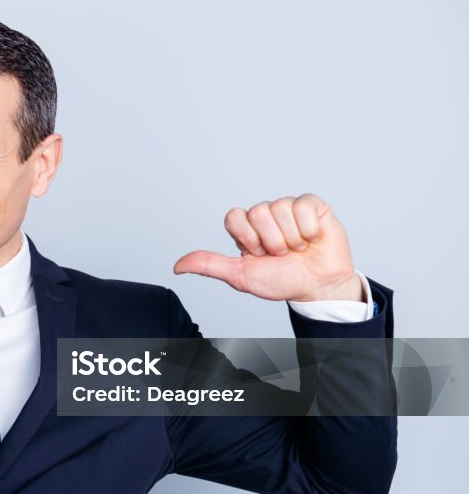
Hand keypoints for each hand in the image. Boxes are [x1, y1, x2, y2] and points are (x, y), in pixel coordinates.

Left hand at [173, 194, 362, 302]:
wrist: (317, 287)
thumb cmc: (281, 281)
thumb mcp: (240, 275)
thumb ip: (209, 265)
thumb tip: (177, 267)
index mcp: (246, 228)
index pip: (234, 216)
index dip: (246, 238)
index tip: (257, 254)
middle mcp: (265, 214)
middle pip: (257, 212)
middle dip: (270, 241)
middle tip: (281, 253)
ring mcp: (288, 208)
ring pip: (280, 209)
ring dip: (291, 238)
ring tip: (297, 248)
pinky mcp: (313, 206)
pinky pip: (303, 206)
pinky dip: (308, 229)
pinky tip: (312, 239)